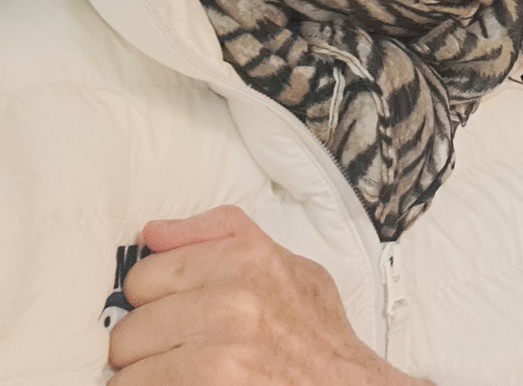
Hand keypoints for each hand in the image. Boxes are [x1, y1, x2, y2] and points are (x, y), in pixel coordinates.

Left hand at [108, 205, 422, 385]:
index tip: (182, 317)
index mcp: (247, 259)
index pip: (145, 275)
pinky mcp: (208, 383)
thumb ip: (225, 235)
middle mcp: (231, 300)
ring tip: (186, 376)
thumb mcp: (289, 267)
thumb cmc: (316, 337)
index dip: (159, 302)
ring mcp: (217, 350)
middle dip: (148, 345)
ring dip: (147, 377)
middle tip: (186, 354)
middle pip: (130, 325)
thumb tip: (155, 233)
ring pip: (126, 366)